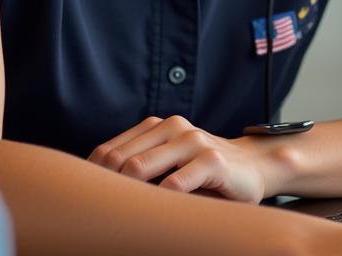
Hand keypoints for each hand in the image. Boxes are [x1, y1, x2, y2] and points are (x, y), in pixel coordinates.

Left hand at [87, 115, 275, 202]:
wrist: (253, 167)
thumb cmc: (204, 172)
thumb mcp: (170, 163)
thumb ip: (143, 166)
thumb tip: (98, 191)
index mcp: (156, 126)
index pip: (110, 150)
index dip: (93, 176)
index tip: (87, 202)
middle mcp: (172, 127)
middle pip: (121, 159)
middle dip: (106, 187)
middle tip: (99, 214)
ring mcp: (192, 141)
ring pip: (142, 167)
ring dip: (128, 193)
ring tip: (121, 215)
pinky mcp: (211, 160)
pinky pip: (175, 184)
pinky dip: (160, 201)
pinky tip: (157, 213)